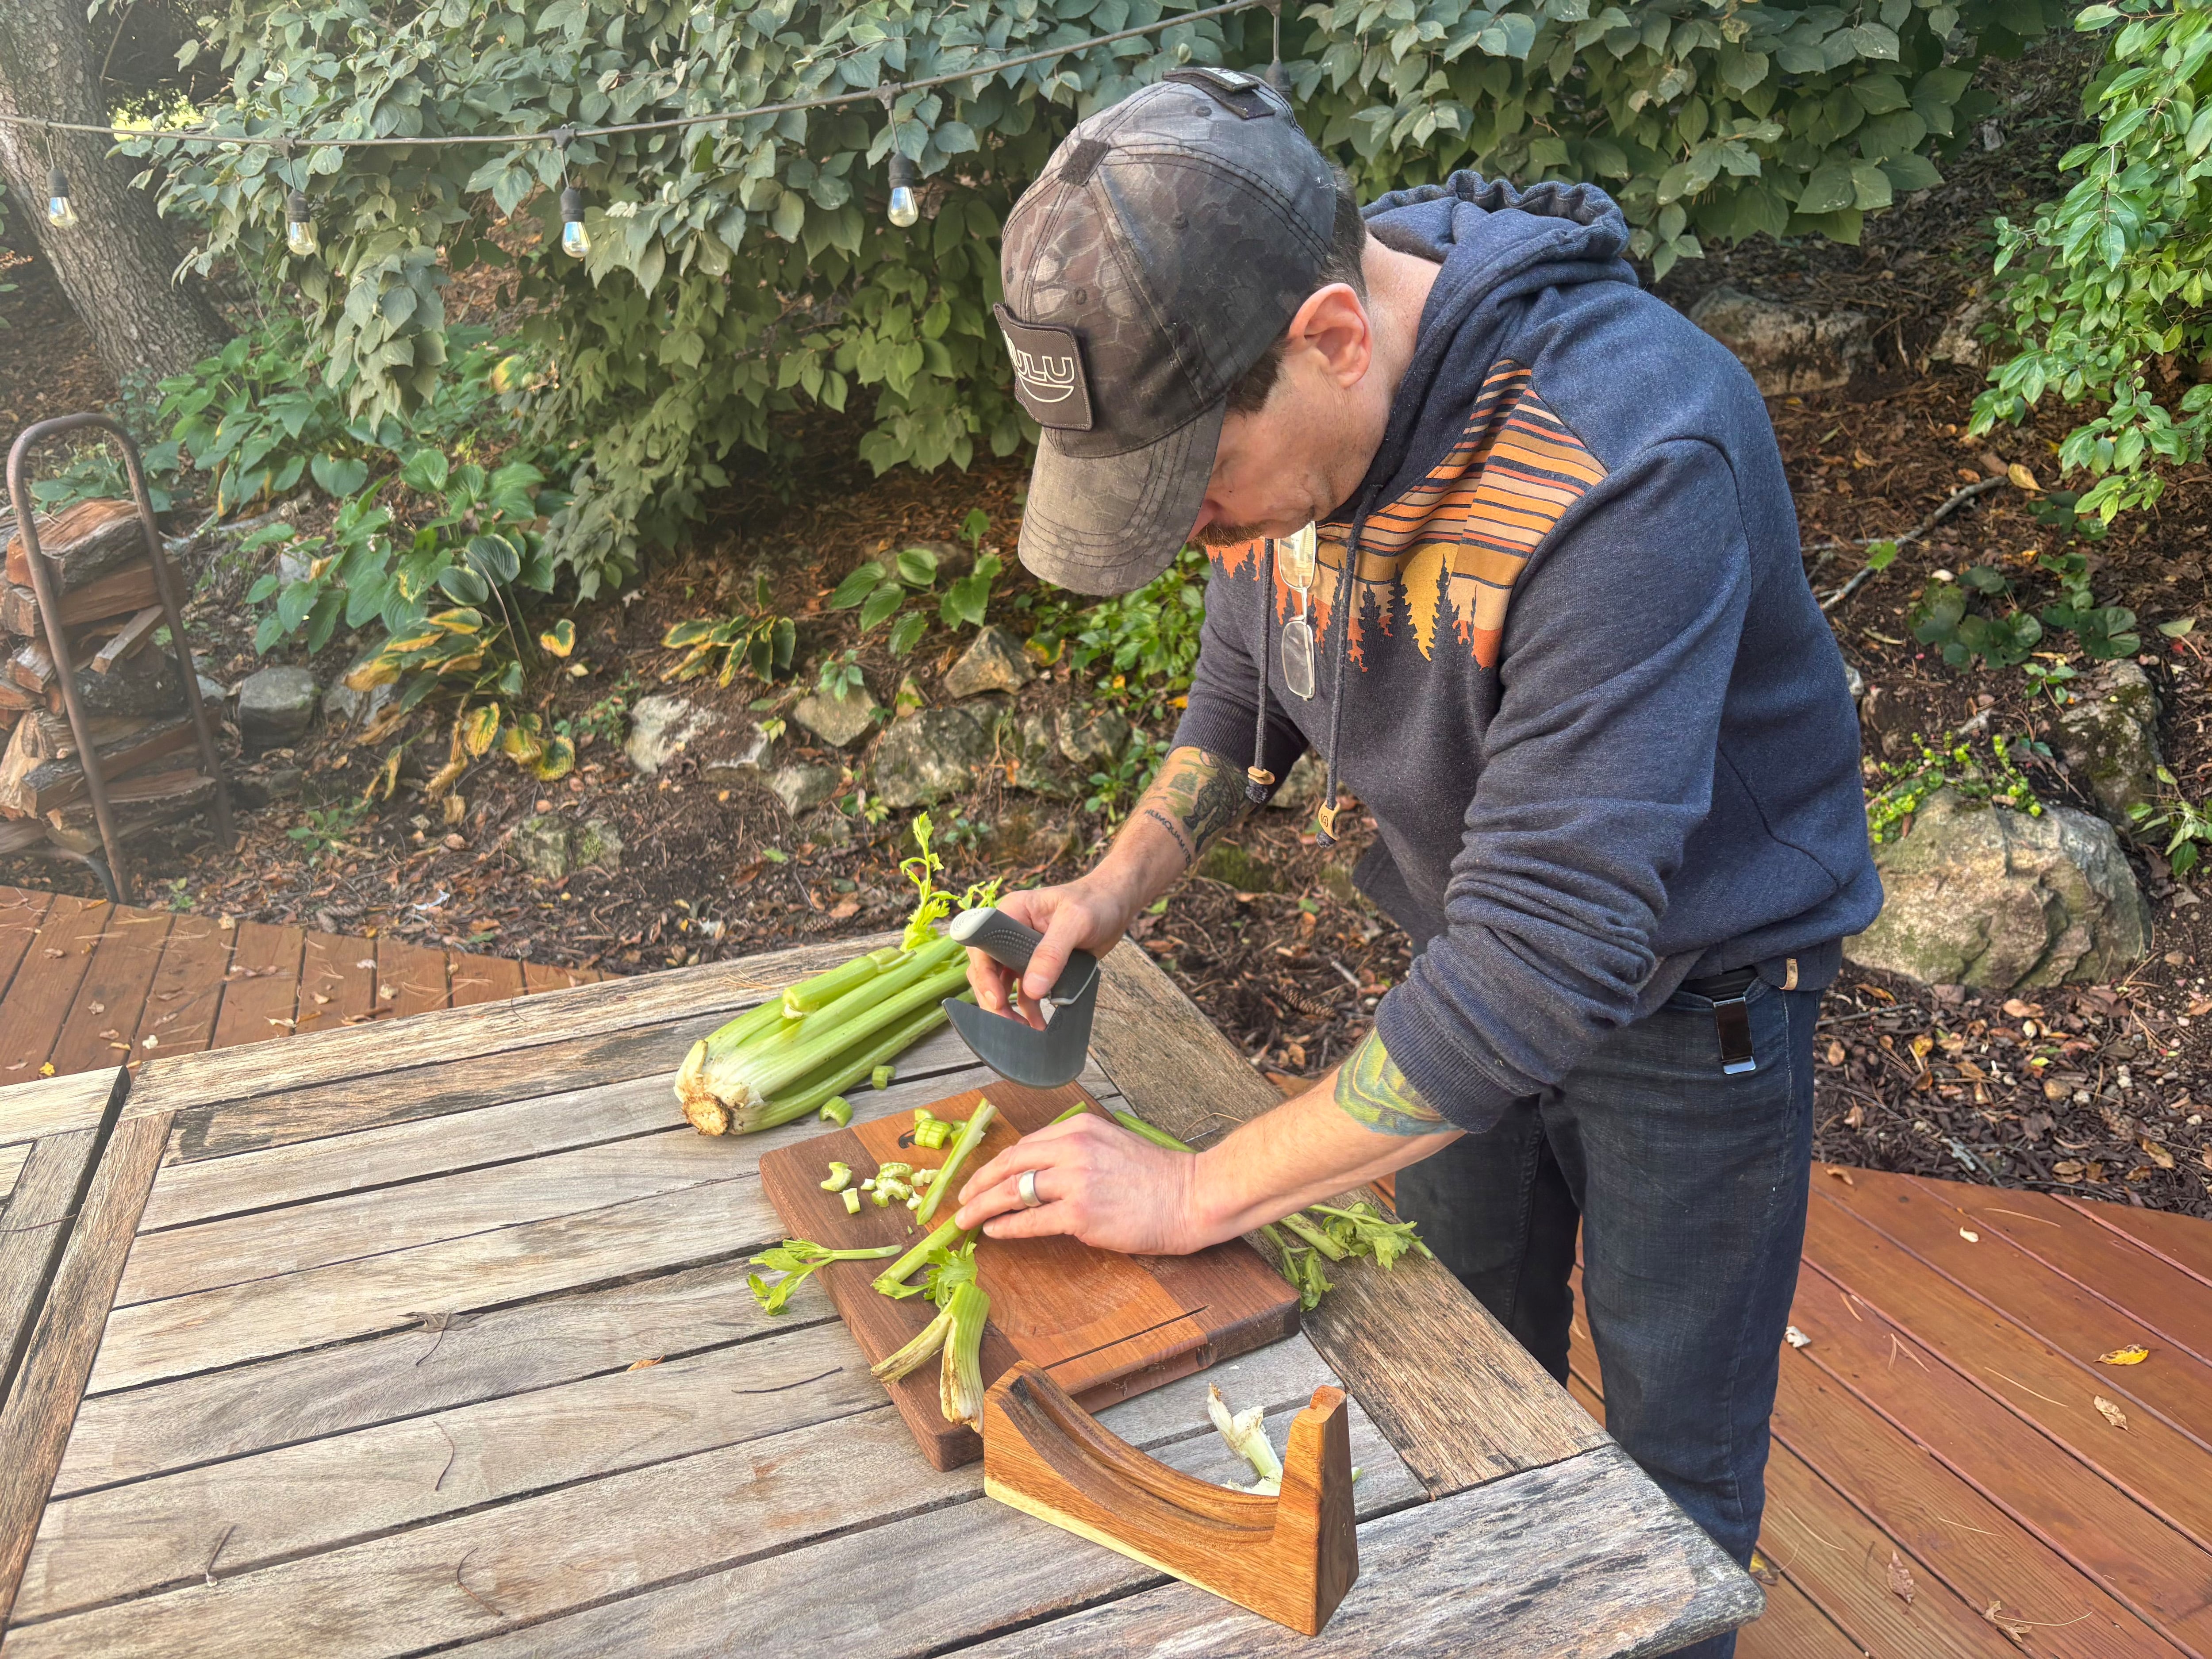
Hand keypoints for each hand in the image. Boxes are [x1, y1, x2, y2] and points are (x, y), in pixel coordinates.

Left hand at [953, 1113, 1213, 1254]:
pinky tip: (993, 1231)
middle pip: (1009, 1163)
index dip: (996, 1164)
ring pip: (1012, 1191)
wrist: (1192, 1196)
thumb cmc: (1157, 1177)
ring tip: (965, 1219)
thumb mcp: (1112, 1145)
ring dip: (981, 1206)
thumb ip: (1077, 1151)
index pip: (1024, 1144)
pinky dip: (1006, 1226)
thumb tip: (1041, 1172)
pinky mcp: (1080, 1214)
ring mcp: (1075, 1181)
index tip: (981, 1178)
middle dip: (978, 1183)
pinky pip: (1030, 1221)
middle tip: (961, 1199)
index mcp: (1080, 1127)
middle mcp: (1073, 1148)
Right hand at [964, 878, 1130, 1027]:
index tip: (996, 999)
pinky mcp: (1038, 966)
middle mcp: (1011, 933)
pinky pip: (1026, 991)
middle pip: (989, 971)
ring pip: (1003, 985)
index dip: (984, 974)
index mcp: (1012, 913)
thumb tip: (1033, 988)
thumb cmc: (1095, 902)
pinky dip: (1029, 1010)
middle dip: (994, 999)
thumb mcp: (1075, 922)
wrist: (1115, 904)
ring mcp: (1023, 951)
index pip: (984, 947)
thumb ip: (1052, 953)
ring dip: (1009, 1009)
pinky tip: (1037, 1025)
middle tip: (1007, 1023)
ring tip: (1022, 1031)